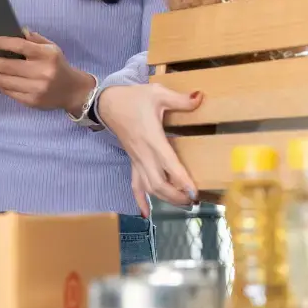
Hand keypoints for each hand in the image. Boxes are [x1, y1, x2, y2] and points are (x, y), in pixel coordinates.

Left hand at [0, 31, 95, 111]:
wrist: (73, 91)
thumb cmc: (58, 65)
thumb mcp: (52, 48)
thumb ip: (35, 39)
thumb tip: (17, 30)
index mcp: (46, 55)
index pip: (19, 46)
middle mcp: (41, 71)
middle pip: (7, 66)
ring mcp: (35, 88)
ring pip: (5, 81)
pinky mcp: (31, 101)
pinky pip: (9, 92)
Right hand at [99, 84, 203, 213]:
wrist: (107, 103)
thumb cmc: (133, 98)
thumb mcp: (158, 93)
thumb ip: (180, 99)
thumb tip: (200, 97)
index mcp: (152, 138)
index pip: (169, 165)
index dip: (182, 180)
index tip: (195, 192)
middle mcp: (144, 154)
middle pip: (159, 184)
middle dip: (177, 196)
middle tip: (194, 200)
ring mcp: (137, 160)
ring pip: (149, 188)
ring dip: (165, 199)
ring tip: (183, 204)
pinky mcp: (132, 161)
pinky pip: (135, 184)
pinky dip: (140, 200)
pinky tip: (145, 214)